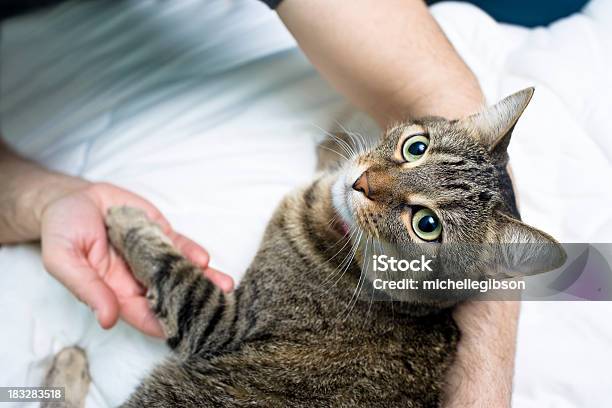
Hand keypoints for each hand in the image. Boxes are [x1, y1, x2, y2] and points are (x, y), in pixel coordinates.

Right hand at [39, 182, 233, 336]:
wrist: (73, 198)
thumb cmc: (62, 231)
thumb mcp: (63, 260)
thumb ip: (87, 288)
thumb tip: (107, 319)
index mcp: (113, 291)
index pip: (142, 314)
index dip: (162, 323)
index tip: (183, 331)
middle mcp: (137, 278)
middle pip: (169, 296)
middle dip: (193, 304)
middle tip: (216, 311)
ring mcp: (152, 256)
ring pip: (181, 272)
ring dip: (203, 280)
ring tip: (224, 286)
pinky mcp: (160, 235)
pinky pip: (180, 247)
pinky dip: (192, 253)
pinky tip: (203, 260)